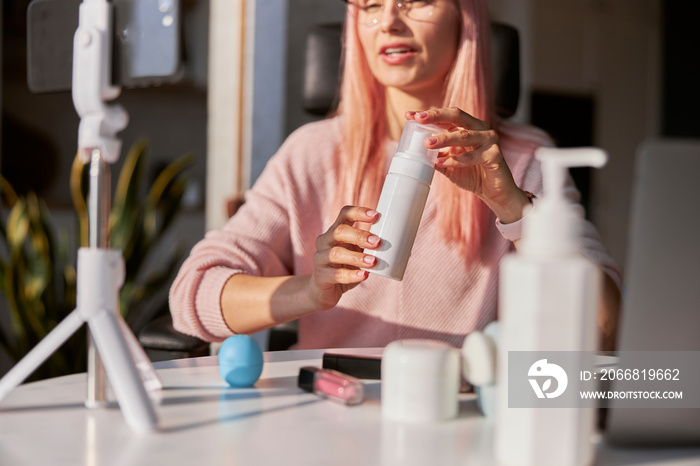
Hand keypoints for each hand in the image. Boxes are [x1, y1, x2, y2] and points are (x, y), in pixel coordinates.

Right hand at [309, 206, 379, 309]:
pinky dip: (352, 275)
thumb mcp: (357, 254)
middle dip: (360, 235)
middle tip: (378, 242)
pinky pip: (335, 274)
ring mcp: (320, 259)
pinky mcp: (320, 277)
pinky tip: (364, 276)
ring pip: (336, 253)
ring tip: (373, 262)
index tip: (377, 215)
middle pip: (339, 231)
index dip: (359, 212)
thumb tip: (407, 250)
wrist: (323, 291)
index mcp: (335, 231)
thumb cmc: (345, 268)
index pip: (344, 214)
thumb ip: (373, 250)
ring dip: (357, 257)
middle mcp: (324, 242)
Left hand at [406, 107, 528, 222]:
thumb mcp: (449, 164)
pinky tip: (441, 163)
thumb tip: (414, 153)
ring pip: (464, 135)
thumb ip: (435, 156)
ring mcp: (489, 140)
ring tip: (427, 143)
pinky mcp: (495, 155)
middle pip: (457, 116)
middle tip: (419, 119)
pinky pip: (472, 156)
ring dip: (444, 139)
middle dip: (436, 116)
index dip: (429, 114)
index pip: (447, 116)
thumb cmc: (472, 174)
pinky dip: (456, 160)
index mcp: (468, 127)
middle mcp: (480, 129)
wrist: (493, 192)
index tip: (409, 115)